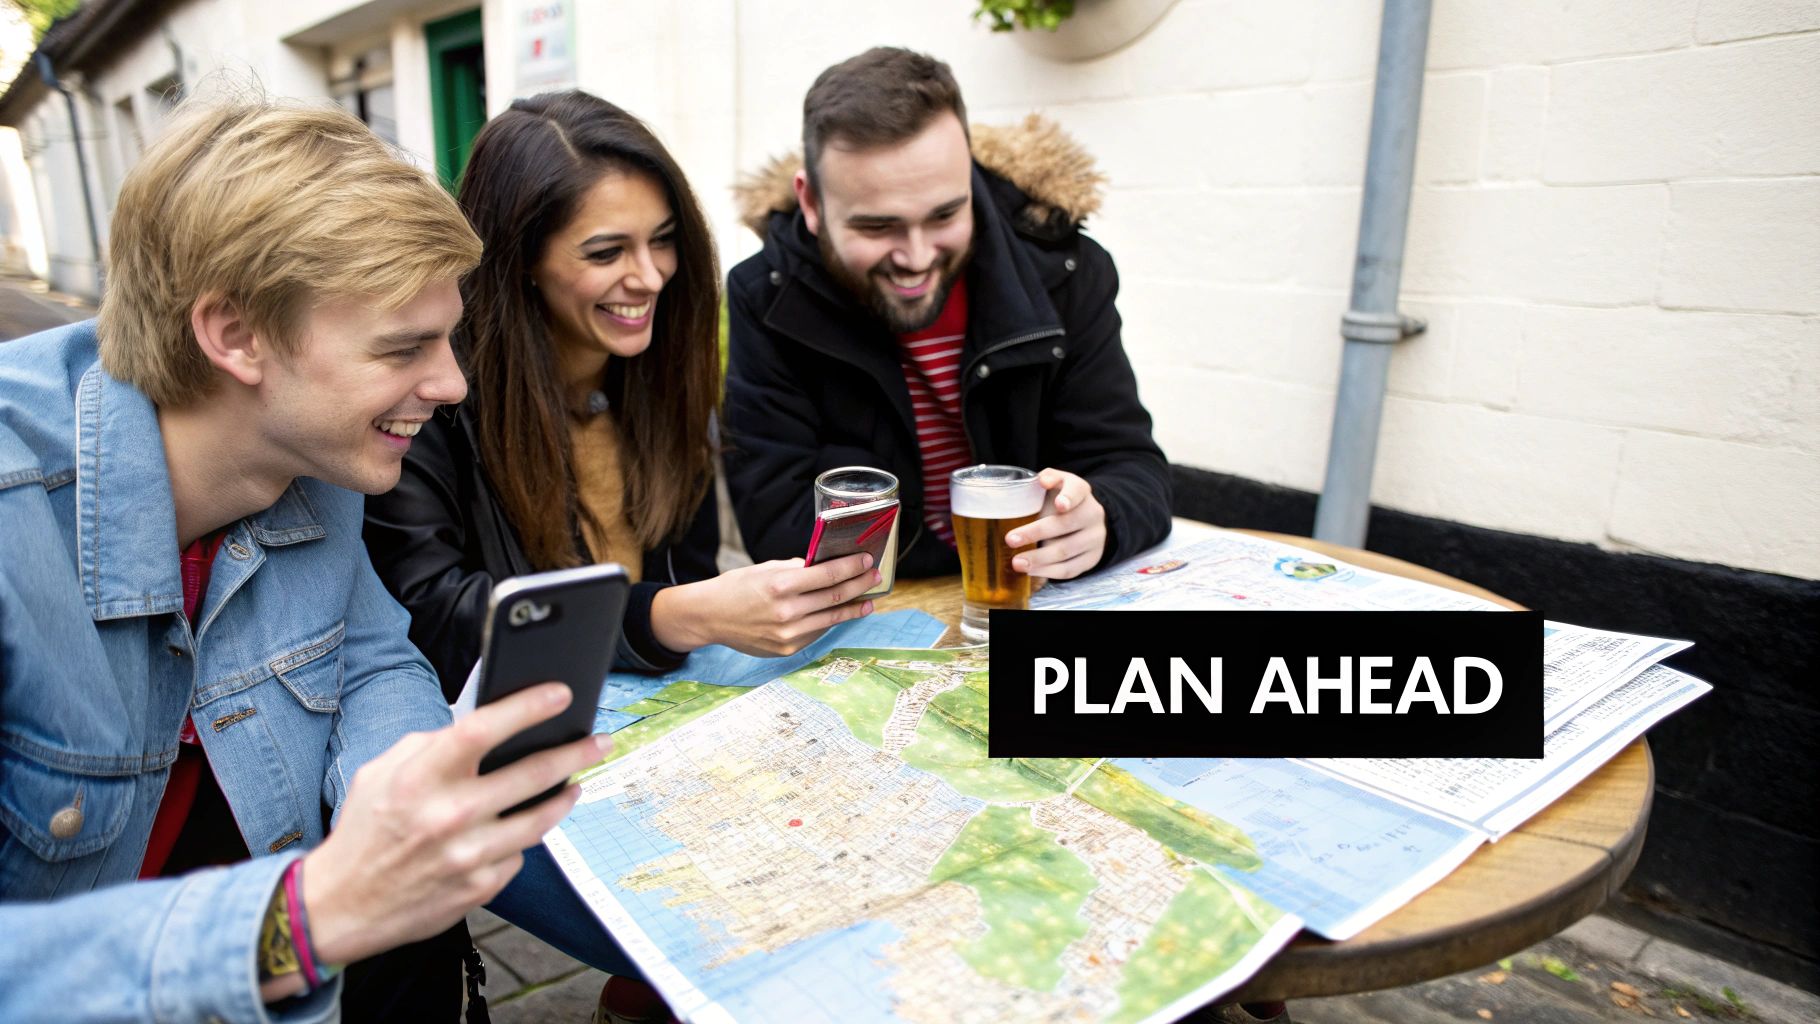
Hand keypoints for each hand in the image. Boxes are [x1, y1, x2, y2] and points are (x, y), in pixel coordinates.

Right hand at [299, 683, 609, 966]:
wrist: (341, 904)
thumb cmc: (364, 830)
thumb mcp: (382, 773)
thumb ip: (430, 746)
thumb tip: (483, 727)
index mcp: (420, 778)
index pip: (484, 730)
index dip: (527, 707)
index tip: (561, 694)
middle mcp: (448, 815)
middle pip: (531, 774)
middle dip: (575, 752)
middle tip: (599, 741)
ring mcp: (468, 855)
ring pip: (540, 819)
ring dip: (566, 796)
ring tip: (576, 781)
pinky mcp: (480, 887)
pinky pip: (519, 854)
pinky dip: (523, 838)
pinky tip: (525, 826)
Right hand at [650, 553, 877, 655]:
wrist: (709, 617)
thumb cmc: (736, 588)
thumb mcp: (765, 569)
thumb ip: (796, 569)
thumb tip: (826, 566)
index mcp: (780, 585)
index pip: (827, 575)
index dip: (850, 567)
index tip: (866, 560)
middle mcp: (786, 612)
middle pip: (834, 597)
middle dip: (858, 585)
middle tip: (873, 577)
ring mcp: (787, 634)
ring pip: (830, 618)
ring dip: (852, 608)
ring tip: (867, 600)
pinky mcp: (786, 649)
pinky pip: (815, 633)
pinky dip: (830, 621)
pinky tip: (841, 613)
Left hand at [1007, 468, 1105, 580]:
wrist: (1084, 519)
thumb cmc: (1058, 499)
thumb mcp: (1055, 483)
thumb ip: (1048, 478)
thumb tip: (1043, 481)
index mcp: (1081, 491)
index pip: (1077, 491)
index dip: (1068, 497)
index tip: (1059, 504)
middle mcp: (1092, 514)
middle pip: (1065, 524)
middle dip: (1036, 533)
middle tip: (1010, 539)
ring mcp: (1094, 538)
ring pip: (1066, 550)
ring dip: (1039, 558)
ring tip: (1017, 562)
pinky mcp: (1091, 558)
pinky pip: (1069, 569)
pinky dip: (1048, 571)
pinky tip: (1030, 571)